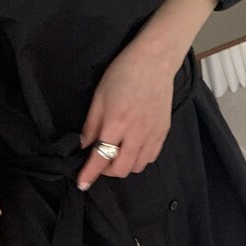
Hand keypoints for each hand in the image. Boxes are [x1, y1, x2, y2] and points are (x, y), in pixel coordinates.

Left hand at [76, 37, 175, 188]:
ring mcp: (153, 134)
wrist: (154, 61)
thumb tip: (84, 146)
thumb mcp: (99, 97)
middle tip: (100, 161)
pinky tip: (132, 148)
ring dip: (124, 166)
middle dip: (107, 171)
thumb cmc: (122, 74)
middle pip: (121, 169)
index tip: (82, 183)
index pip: (101, 157)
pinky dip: (139, 159)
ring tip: (117, 153)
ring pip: (137, 167)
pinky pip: (151, 157)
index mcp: (116, 123)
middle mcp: (136, 134)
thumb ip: (91, 125)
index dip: (89, 174)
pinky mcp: (163, 132)